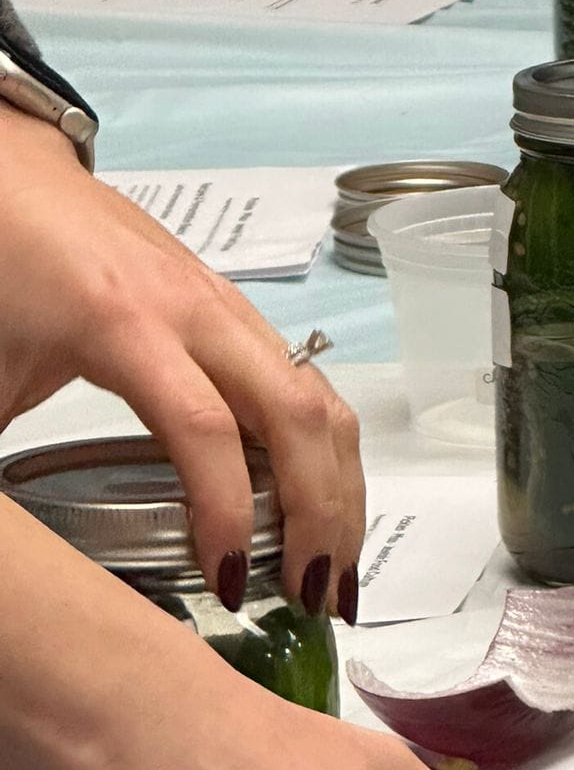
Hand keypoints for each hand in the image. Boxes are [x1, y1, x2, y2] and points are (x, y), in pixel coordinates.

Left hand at [0, 109, 362, 617]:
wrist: (11, 172)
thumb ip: (8, 456)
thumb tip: (19, 547)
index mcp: (123, 320)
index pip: (204, 430)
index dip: (227, 515)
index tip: (229, 583)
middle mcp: (196, 310)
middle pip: (296, 419)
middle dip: (320, 517)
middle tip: (315, 596)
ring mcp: (230, 310)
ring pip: (323, 405)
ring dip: (344, 494)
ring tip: (337, 570)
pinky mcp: (244, 318)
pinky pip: (314, 392)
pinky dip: (332, 462)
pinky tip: (326, 514)